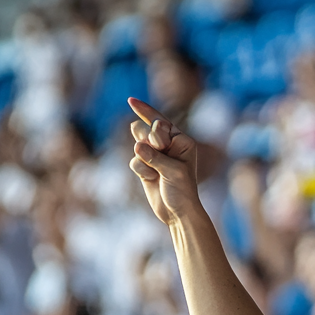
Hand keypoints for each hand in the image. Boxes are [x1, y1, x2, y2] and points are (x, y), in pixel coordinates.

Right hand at [128, 98, 200, 225]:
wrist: (178, 213)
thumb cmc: (183, 191)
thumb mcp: (173, 172)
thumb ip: (155, 157)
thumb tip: (137, 147)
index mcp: (181, 140)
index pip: (160, 122)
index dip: (148, 116)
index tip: (131, 102)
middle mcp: (168, 145)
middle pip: (145, 130)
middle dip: (148, 140)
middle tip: (159, 150)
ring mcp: (155, 155)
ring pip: (137, 144)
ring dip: (144, 157)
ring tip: (155, 170)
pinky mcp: (144, 166)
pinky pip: (134, 161)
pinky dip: (141, 170)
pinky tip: (151, 179)